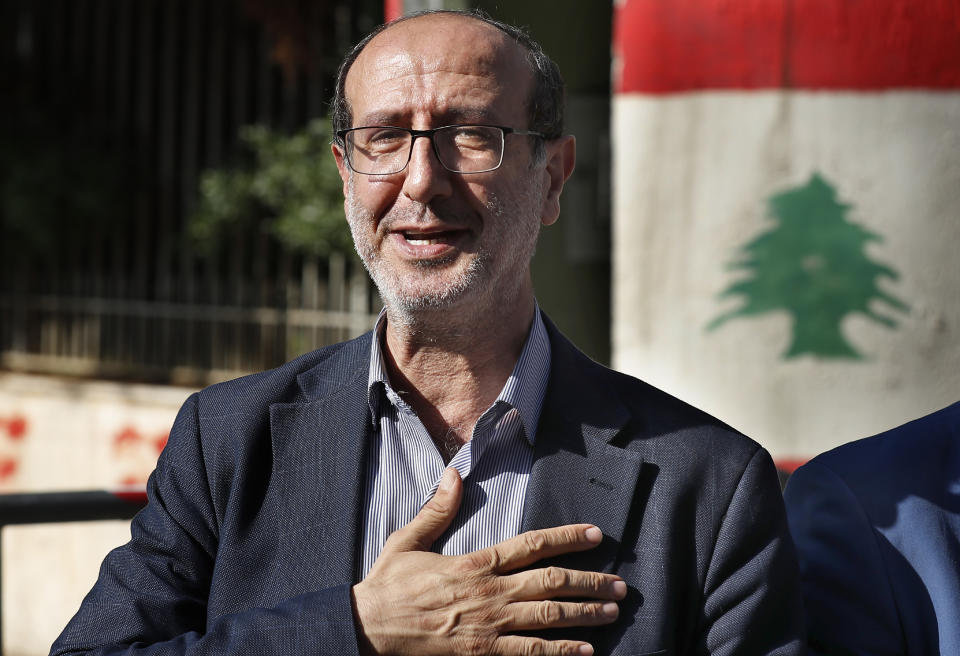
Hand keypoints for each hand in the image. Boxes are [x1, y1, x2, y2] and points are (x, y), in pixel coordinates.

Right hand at [351, 467, 625, 655]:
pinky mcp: (482, 654)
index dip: (566, 538)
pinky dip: (559, 652)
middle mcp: (489, 593)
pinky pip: (529, 655)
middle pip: (550, 583)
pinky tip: (584, 652)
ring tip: (612, 611)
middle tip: (620, 584)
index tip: (595, 534)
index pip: (531, 545)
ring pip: (547, 617)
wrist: (368, 629)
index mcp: (475, 563)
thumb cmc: (388, 586)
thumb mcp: (407, 540)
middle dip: (589, 582)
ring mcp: (489, 626)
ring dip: (584, 615)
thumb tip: (454, 474)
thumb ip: (437, 510)